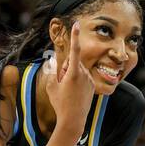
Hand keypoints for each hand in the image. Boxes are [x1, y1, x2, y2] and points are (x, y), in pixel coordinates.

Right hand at [44, 21, 93, 136]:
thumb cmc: (60, 103)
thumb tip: (53, 61)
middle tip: (62, 84)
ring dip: (72, 76)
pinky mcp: (93, 85)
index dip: (75, 36)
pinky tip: (76, 93)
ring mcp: (90, 79)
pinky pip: (84, 77)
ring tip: (69, 91)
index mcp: (73, 73)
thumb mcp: (51, 86)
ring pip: (78, 70)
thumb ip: (52, 71)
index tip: (76, 24)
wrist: (73, 120)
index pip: (74, 50)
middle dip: (66, 68)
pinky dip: (78, 81)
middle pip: (72, 62)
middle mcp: (84, 74)